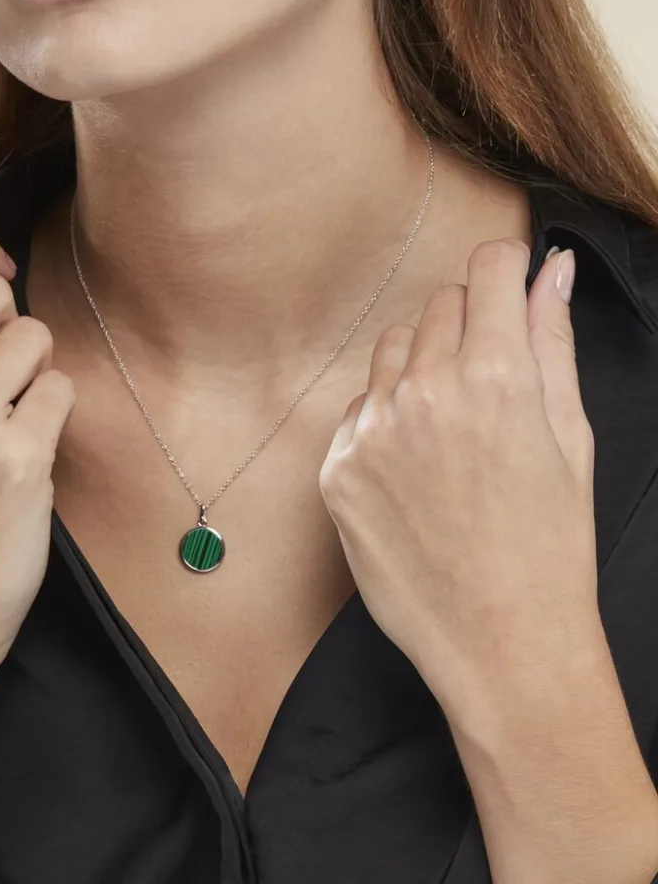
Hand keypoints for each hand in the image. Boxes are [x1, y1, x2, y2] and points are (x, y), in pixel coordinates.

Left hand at [318, 239, 597, 711]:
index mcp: (498, 378)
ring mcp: (373, 430)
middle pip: (437, 305)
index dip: (505, 269)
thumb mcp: (569, 438)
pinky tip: (413, 463)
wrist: (498, 637)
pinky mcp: (337, 467)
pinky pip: (360, 407)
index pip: (488, 270)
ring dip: (420, 364)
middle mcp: (427, 392)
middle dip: (467, 323)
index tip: (509, 283)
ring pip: (392, 349)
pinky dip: (385, 416)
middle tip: (488, 379)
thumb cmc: (548, 544)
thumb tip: (553, 271)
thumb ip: (552, 342)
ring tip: (449, 424)